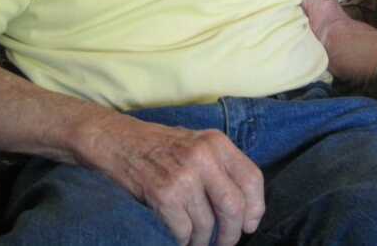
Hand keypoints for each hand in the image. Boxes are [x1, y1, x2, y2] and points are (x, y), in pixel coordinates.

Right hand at [78, 114, 264, 245]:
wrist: (120, 141)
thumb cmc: (162, 146)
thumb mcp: (198, 143)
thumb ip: (222, 166)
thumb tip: (245, 205)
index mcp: (217, 143)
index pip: (252, 178)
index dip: (256, 207)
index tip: (250, 223)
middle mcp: (204, 157)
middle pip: (234, 205)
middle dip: (233, 232)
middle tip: (226, 242)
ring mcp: (183, 176)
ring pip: (207, 224)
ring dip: (204, 241)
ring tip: (199, 241)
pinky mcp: (163, 195)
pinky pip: (184, 230)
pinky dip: (184, 241)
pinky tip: (182, 238)